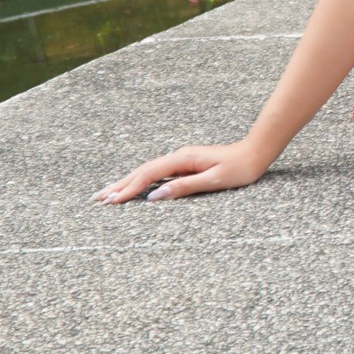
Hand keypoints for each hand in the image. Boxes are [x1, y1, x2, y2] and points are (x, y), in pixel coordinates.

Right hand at [92, 141, 270, 203]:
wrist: (257, 152)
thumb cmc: (240, 168)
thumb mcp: (214, 181)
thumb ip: (184, 188)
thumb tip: (155, 196)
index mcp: (183, 159)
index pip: (148, 175)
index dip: (128, 189)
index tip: (110, 201)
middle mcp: (179, 156)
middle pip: (142, 171)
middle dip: (119, 185)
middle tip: (96, 199)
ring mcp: (181, 159)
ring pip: (148, 172)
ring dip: (127, 183)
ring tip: (108, 194)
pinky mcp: (186, 164)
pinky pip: (158, 173)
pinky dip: (142, 181)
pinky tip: (134, 187)